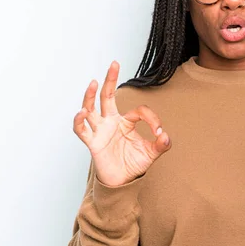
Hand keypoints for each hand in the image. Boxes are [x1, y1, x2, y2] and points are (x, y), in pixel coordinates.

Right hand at [73, 61, 171, 185]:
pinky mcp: (93, 143)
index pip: (138, 110)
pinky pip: (82, 130)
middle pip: (107, 96)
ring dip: (90, 96)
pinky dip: (79, 121)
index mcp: (125, 122)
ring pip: (91, 108)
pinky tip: (82, 113)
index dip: (151, 118)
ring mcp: (100, 131)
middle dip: (110, 79)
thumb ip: (161, 144)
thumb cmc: (134, 164)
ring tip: (94, 82)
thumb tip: (165, 136)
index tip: (159, 132)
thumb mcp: (152, 153)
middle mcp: (111, 122)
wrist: (122, 182)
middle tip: (114, 63)